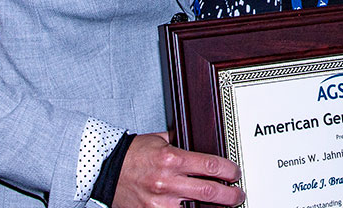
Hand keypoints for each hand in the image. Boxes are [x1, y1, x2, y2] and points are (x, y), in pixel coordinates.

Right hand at [113, 132, 243, 207]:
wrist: (105, 170)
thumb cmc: (131, 154)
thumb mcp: (158, 140)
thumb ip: (179, 142)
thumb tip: (200, 142)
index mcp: (170, 159)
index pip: (210, 165)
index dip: (229, 171)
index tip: (235, 173)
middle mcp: (167, 182)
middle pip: (210, 192)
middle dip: (230, 195)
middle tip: (238, 194)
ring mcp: (159, 203)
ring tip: (223, 206)